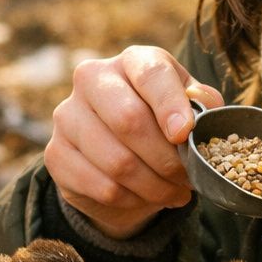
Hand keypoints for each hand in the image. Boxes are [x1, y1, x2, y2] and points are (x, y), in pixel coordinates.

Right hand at [45, 46, 225, 239]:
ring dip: (154, 186)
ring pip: (117, 161)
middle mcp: (92, 79)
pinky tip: (147, 198)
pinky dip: (132, 200)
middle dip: (167, 158)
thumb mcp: (189, 108)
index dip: (170, 105)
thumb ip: (201, 106)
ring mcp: (68, 116)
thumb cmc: (162, 123)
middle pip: (129, 120)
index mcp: (132, 61)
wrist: (120, 154)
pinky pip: (101, 186)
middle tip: (188, 177)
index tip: (184, 134)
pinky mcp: (56, 154)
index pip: (150, 74)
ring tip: (175, 193)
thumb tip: (205, 107)